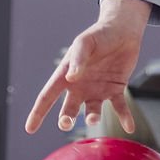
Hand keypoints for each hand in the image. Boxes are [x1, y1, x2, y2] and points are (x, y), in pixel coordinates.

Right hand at [24, 0, 150, 134]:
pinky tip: (129, 127)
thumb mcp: (85, 42)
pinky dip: (124, 118)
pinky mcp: (116, 90)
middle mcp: (80, 87)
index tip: (30, 129)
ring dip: (93, 118)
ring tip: (94, 119)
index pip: (48, 96)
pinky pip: (119, 108)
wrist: (122, 30)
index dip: (38, 112)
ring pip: (92, 111)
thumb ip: (78, 59)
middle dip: (66, 119)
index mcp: (66, 75)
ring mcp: (98, 90)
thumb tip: (71, 77)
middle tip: (66, 123)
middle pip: (69, 109)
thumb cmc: (99, 35)